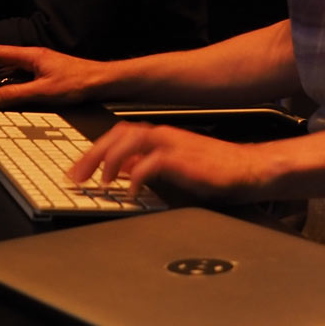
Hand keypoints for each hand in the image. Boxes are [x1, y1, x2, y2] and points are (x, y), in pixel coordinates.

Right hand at [0, 46, 113, 108]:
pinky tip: (5, 96)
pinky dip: (7, 84)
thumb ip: (16, 95)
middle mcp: (33, 58)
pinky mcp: (45, 74)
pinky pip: (19, 77)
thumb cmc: (79, 82)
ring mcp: (39, 65)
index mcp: (31, 56)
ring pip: (9, 69)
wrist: (102, 82)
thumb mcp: (44, 91)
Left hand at [69, 122, 269, 200]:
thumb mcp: (173, 167)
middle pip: (117, 135)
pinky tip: (130, 190)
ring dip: (109, 161)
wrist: (248, 168)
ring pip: (130, 142)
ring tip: (99, 182)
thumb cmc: (215, 170)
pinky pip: (152, 163)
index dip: (94, 150)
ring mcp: (173, 145)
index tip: (78, 169)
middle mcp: (163, 135)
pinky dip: (136, 176)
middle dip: (92, 154)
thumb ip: (146, 164)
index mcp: (159, 136)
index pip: (117, 135)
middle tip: (76, 176)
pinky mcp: (184, 160)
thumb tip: (120, 171)